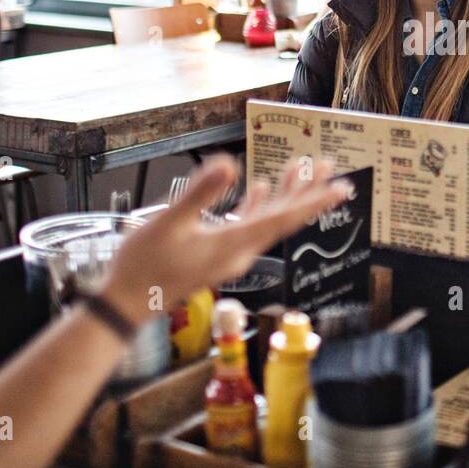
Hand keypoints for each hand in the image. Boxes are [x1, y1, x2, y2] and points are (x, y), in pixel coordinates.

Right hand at [101, 155, 350, 324]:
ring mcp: (230, 254)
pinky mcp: (218, 254)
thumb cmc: (143, 265)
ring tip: (303, 167)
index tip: (342, 188)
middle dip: (308, 190)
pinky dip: (258, 205)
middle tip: (330, 165)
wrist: (126, 304)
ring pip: (269, 220)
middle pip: (284, 218)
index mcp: (234, 243)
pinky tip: (262, 187)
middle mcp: (240, 251)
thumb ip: (200, 193)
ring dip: (287, 194)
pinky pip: (248, 226)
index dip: (314, 201)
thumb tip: (230, 163)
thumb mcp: (168, 223)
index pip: (284, 219)